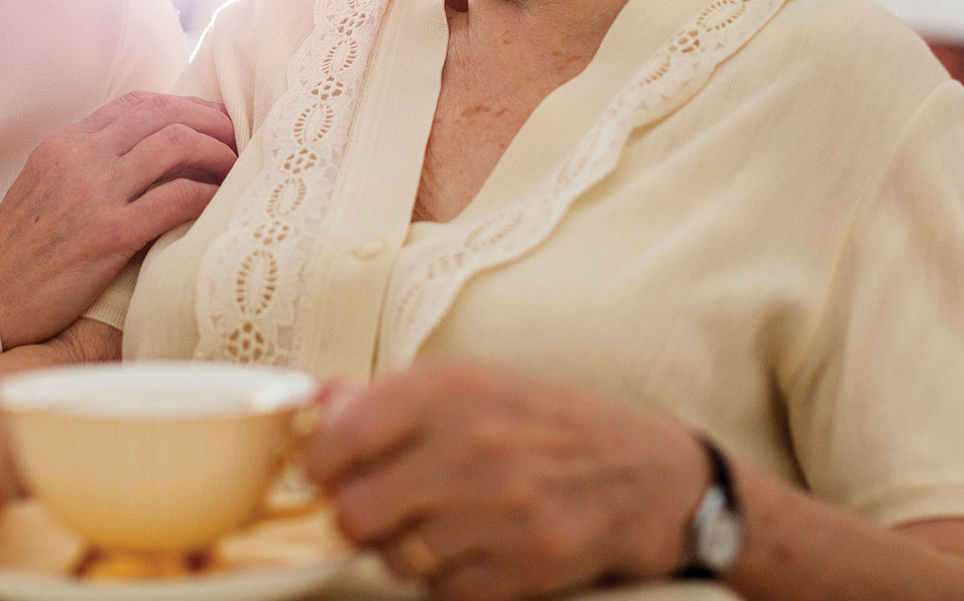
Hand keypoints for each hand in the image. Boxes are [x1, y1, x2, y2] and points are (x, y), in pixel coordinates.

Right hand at [0, 91, 236, 345]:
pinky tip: (219, 205)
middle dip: (209, 121)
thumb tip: (142, 155)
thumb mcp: (44, 188)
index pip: (137, 104)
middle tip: (236, 140)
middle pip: (163, 114)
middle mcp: (80, 158)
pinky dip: (207, 195)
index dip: (184, 105)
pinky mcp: (109, 235)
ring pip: (175, 145)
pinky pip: (176, 200)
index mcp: (65, 144)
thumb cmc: (18, 252)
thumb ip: (86, 165)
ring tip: (234, 170)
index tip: (210, 121)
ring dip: (216, 153)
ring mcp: (94, 194)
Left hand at [304, 361, 709, 600]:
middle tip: (381, 512)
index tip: (329, 474)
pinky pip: (445, 594)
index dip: (321, 465)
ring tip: (441, 528)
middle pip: (356, 513)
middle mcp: (473, 442)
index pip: (341, 437)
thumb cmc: (542, 423)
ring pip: (397, 560)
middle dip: (359, 520)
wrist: (642, 471)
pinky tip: (477, 551)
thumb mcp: (471, 383)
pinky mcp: (527, 563)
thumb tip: (321, 401)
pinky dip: (451, 582)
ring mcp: (502, 507)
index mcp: (450, 388)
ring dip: (407, 553)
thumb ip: (389, 394)